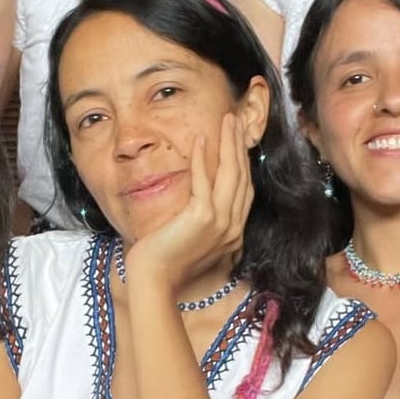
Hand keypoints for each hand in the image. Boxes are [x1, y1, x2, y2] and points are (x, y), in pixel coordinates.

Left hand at [124, 112, 253, 295]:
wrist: (155, 279)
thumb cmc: (169, 258)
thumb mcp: (195, 237)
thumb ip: (206, 218)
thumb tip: (204, 197)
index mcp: (233, 231)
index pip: (244, 188)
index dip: (243, 160)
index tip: (238, 138)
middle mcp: (232, 226)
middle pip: (241, 176)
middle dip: (239, 144)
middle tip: (235, 119)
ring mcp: (220, 223)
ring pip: (230, 173)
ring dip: (228, 143)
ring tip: (226, 120)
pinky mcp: (202, 218)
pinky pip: (204, 180)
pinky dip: (202, 158)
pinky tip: (200, 139)